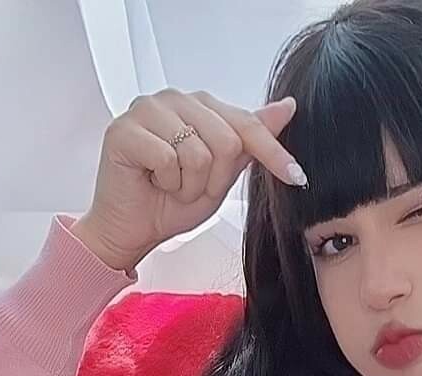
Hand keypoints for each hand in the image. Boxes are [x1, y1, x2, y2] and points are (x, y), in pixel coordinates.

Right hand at [75, 88, 305, 271]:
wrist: (133, 230)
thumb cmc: (171, 203)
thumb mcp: (223, 177)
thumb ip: (251, 142)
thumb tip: (287, 107)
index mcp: (200, 106)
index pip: (247, 124)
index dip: (273, 154)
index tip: (296, 177)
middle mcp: (174, 99)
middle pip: (226, 141)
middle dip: (214, 180)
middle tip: (190, 188)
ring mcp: (147, 109)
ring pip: (198, 152)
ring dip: (189, 185)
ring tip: (170, 185)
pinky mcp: (124, 129)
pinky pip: (168, 159)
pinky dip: (166, 183)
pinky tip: (153, 182)